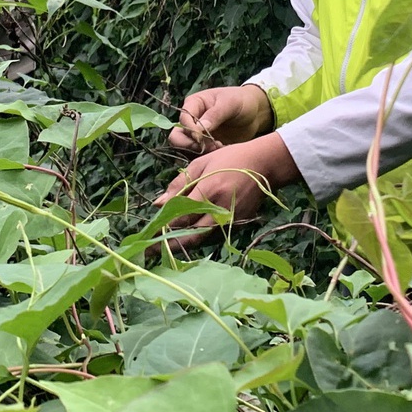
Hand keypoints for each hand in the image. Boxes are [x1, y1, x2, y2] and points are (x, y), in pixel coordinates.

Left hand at [154, 134, 299, 252]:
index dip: (161, 228)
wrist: (264, 165)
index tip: (147, 235)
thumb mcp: (200, 164)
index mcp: (207, 191)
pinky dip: (199, 239)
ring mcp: (230, 220)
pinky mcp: (238, 225)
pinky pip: (213, 236)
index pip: (179, 217)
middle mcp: (218, 210)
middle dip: (168, 245)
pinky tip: (186, 239)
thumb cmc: (230, 159)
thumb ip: (179, 185)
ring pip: (201, 240)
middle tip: (150, 252)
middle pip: (189, 235)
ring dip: (182, 246)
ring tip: (164, 249)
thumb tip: (157, 204)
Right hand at [168, 84, 272, 154]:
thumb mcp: (230, 103)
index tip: (202, 138)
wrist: (254, 113)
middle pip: (177, 138)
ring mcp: (197, 135)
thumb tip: (199, 128)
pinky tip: (222, 151)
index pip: (182, 120)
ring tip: (219, 147)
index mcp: (194, 105)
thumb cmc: (241, 101)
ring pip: (185, 150)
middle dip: (190, 145)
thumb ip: (215, 114)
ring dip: (200, 153)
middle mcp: (191, 121)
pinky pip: (198, 157)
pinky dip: (208, 157)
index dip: (190, 130)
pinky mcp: (205, 147)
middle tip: (209, 147)